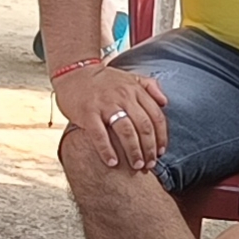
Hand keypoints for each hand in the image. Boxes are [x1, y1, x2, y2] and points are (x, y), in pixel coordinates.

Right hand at [55, 58, 170, 170]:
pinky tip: (113, 162)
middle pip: (144, 126)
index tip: (161, 152)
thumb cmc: (103, 80)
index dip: (161, 137)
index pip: (156, 116)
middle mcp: (123, 96)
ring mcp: (105, 104)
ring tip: (136, 166)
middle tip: (150, 165)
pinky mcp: (88, 112)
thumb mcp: (130, 77)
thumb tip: (165, 102)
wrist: (74, 72)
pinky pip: (100, 134)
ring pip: (126, 132)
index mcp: (135, 90)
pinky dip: (107, 150)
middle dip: (149, 149)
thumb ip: (150, 86)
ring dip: (133, 152)